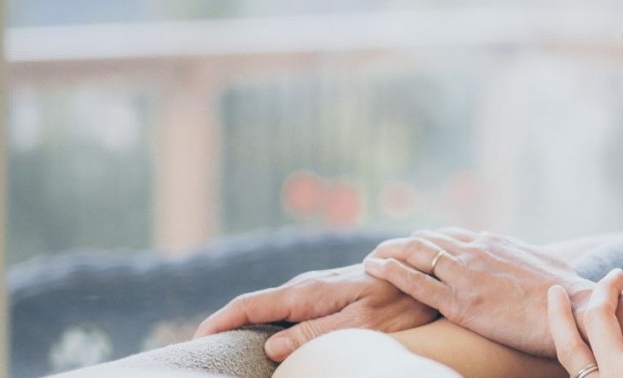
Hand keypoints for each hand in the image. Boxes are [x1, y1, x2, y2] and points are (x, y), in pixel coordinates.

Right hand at [195, 262, 439, 360]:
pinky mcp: (329, 293)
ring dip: (246, 324)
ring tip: (225, 346)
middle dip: (225, 325)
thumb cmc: (400, 301)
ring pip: (271, 308)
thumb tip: (271, 346)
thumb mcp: (362, 324)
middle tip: (202, 350)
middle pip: (254, 307)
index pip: (250, 306)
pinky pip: (289, 309)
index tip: (196, 340)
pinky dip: (269, 322)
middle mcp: (307, 286)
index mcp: (309, 292)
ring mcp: (317, 288)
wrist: (426, 272)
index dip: (220, 322)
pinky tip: (267, 336)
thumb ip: (316, 333)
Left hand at [363, 228, 596, 357]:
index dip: (427, 241)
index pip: (450, 235)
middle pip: (427, 240)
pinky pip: (416, 282)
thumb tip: (522, 260)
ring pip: (416, 254)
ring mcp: (466, 275)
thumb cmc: (565, 293)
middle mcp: (476, 251)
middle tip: (381, 251)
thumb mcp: (541, 265)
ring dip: (388, 252)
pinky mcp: (461, 301)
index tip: (412, 247)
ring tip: (369, 258)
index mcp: (494, 243)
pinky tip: (374, 267)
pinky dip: (391, 271)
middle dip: (401, 245)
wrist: (575, 308)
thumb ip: (521, 260)